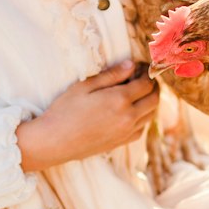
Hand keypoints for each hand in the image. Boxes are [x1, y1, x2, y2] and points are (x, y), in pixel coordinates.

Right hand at [16, 61, 158, 172]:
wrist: (54, 141)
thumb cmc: (65, 110)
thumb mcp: (85, 86)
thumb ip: (111, 75)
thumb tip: (131, 65)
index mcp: (120, 99)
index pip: (146, 83)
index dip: (147, 72)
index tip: (142, 66)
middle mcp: (128, 117)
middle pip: (154, 99)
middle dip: (153, 86)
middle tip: (146, 78)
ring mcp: (127, 132)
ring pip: (151, 115)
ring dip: (150, 102)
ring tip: (140, 92)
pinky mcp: (122, 142)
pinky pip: (142, 129)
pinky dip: (143, 118)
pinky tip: (132, 111)